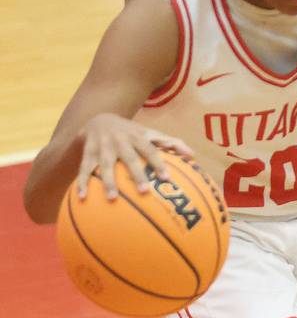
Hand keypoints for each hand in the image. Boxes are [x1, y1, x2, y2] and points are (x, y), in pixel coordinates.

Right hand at [75, 113, 192, 199]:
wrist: (99, 119)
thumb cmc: (132, 132)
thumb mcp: (150, 133)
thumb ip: (170, 143)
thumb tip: (193, 155)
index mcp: (138, 137)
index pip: (151, 150)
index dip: (159, 163)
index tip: (167, 178)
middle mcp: (121, 142)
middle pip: (130, 158)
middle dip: (137, 174)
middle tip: (144, 191)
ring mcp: (103, 147)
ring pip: (105, 165)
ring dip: (108, 181)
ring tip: (112, 198)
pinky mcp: (87, 153)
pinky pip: (84, 169)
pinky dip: (82, 182)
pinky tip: (82, 197)